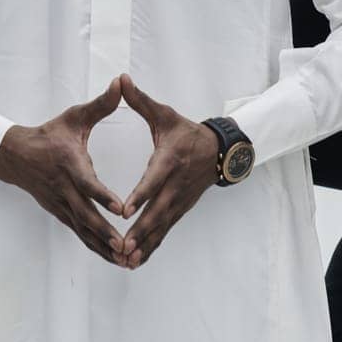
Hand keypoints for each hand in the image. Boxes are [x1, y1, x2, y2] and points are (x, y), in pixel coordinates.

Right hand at [0, 78, 130, 265]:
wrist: (15, 154)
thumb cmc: (50, 134)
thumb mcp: (74, 116)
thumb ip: (101, 104)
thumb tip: (121, 82)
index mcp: (69, 164)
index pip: (87, 182)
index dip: (102, 195)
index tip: (120, 207)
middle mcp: (64, 188)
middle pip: (86, 215)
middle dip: (106, 232)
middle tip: (126, 246)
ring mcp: (60, 204)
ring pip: (83, 230)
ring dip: (102, 246)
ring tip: (124, 259)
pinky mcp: (60, 213)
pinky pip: (79, 233)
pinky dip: (94, 246)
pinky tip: (112, 258)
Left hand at [119, 73, 220, 268]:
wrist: (220, 151)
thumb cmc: (186, 132)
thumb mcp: (165, 114)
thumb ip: (139, 100)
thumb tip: (121, 79)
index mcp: (168, 161)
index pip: (153, 180)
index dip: (140, 196)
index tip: (124, 210)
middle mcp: (174, 185)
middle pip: (156, 211)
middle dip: (140, 230)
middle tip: (122, 246)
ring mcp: (178, 201)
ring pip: (160, 226)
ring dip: (144, 244)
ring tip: (126, 260)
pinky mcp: (179, 210)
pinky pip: (164, 231)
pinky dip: (151, 246)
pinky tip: (135, 262)